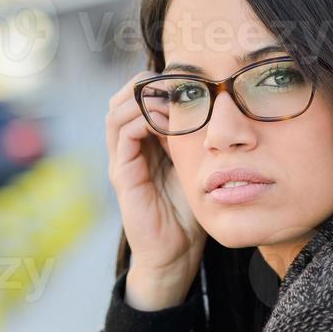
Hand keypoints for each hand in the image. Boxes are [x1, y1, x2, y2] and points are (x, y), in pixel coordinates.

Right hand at [105, 70, 207, 296]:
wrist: (177, 254)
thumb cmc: (190, 214)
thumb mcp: (197, 167)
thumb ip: (196, 140)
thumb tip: (215, 106)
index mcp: (145, 144)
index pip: (139, 99)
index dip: (158, 83)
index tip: (186, 78)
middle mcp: (128, 149)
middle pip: (122, 99)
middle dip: (146, 83)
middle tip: (175, 80)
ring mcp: (122, 162)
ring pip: (117, 112)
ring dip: (143, 98)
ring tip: (169, 96)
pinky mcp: (122, 176)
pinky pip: (123, 135)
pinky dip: (142, 120)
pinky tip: (165, 120)